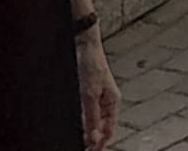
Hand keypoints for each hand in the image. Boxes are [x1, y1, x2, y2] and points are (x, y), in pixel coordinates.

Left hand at [77, 30, 120, 150]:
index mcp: (113, 102)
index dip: (100, 144)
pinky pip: (86, 112)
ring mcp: (98, 97)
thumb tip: (94, 139)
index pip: (109, 131)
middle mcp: (107, 102)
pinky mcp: (88, 93)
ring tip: (77, 137)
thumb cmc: (90, 66)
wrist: (83, 46)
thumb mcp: (89, 95)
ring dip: (85, 129)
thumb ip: (91, 118)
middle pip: (101, 128)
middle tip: (80, 146)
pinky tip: (75, 122)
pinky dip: (81, 120)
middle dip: (92, 138)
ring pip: (92, 121)